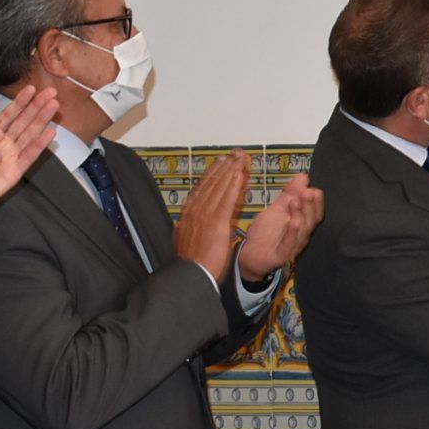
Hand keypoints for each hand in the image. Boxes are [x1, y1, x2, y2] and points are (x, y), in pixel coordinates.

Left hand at [0, 86, 57, 247]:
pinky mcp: (13, 173)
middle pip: (23, 122)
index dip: (20, 102)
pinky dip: (39, 145)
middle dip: (37, 106)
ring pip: (29, 135)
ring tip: (54, 105)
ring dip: (42, 120)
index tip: (31, 87)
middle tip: (51, 91)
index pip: (9, 116)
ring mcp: (10, 159)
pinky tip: (50, 133)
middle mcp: (4, 147)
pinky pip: (28, 157)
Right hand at [170, 152, 252, 281]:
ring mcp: (206, 214)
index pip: (203, 189)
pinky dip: (234, 185)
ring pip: (220, 187)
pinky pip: (228, 198)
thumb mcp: (188, 240)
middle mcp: (196, 210)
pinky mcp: (217, 221)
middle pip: (212, 183)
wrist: (190, 274)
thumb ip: (192, 228)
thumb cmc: (192, 264)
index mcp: (189, 214)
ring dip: (230, 171)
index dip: (213, 175)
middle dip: (223, 167)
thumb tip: (190, 223)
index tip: (221, 164)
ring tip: (239, 158)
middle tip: (234, 154)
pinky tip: (240, 174)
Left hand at [234, 171, 324, 282]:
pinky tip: (293, 222)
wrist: (249, 255)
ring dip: (300, 215)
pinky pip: (289, 245)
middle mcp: (301, 235)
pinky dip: (292, 233)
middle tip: (307, 192)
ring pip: (302, 231)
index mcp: (302, 223)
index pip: (315, 212)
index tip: (313, 187)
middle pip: (311, 220)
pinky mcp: (281, 256)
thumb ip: (290, 194)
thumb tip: (303, 176)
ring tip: (296, 202)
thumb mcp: (277, 209)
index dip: (316, 201)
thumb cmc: (265, 232)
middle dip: (310, 205)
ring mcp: (292, 246)